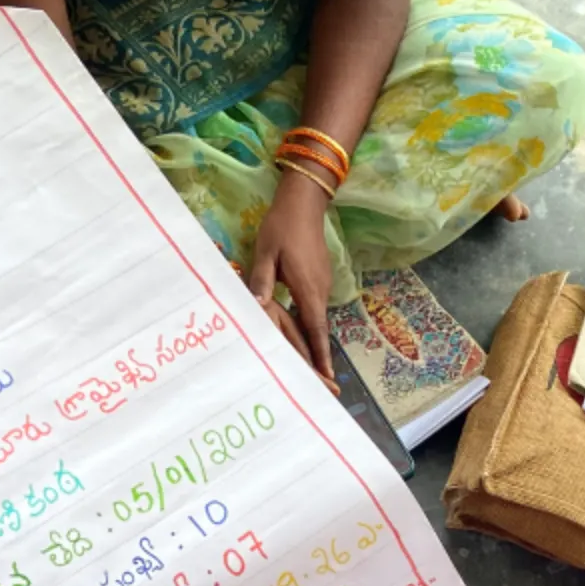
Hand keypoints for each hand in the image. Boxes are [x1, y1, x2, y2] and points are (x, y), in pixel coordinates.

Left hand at [244, 171, 336, 384]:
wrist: (304, 202)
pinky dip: (310, 325)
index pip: (316, 329)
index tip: (327, 378)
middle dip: (319, 357)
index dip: (320, 355)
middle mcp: (320, 290)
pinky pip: (314, 307)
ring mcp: (322, 283)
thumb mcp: (266, 253)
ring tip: (309, 366)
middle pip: (318, 330)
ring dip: (313, 341)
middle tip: (321, 383)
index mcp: (308, 288)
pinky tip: (301, 334)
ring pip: (316, 319)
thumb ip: (261, 281)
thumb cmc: (282, 227)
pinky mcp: (318, 277)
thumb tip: (257, 307)